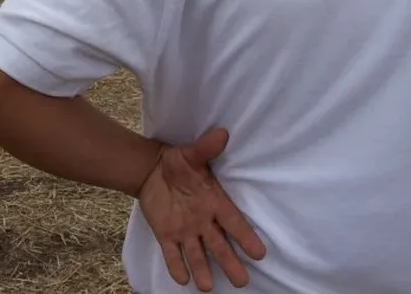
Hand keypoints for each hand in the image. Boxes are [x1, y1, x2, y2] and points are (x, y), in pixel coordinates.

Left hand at [137, 128, 265, 290]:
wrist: (151, 169)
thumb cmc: (178, 162)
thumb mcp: (192, 154)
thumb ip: (206, 149)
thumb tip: (222, 133)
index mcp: (214, 202)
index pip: (233, 223)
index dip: (245, 237)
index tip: (259, 253)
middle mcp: (203, 221)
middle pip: (220, 246)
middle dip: (230, 263)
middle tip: (242, 282)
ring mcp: (186, 230)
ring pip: (198, 254)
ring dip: (203, 270)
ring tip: (208, 287)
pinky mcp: (166, 234)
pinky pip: (172, 253)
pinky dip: (177, 266)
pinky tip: (182, 279)